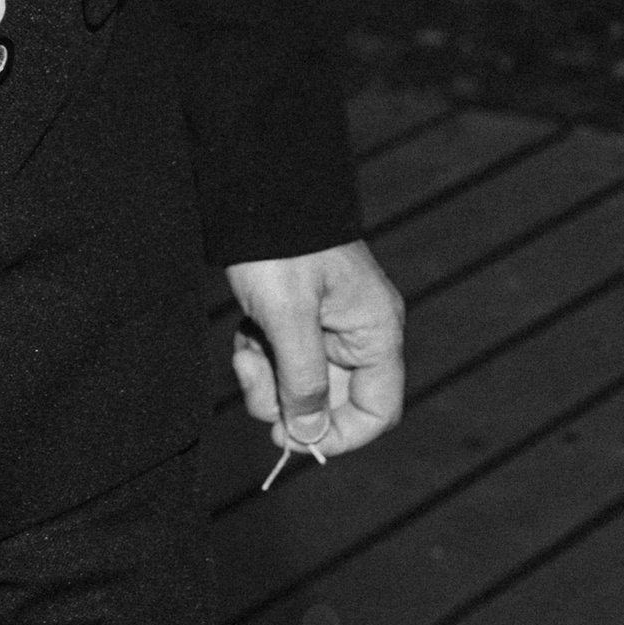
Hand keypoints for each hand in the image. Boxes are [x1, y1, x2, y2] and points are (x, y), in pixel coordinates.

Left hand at [225, 240, 404, 458]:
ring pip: (302, 382)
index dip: (339, 435)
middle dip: (287, 400)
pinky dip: (261, 353)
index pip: (379, 411)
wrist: (255, 186)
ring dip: (268, 377)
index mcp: (376, 331)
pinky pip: (284, 356)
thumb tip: (311, 436)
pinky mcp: (301, 314)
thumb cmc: (279, 246)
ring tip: (246, 345)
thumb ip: (303, 382)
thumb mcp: (288, 318)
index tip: (291, 437)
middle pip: (332, 401)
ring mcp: (329, 323)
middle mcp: (360, 331)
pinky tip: (245, 328)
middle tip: (253, 377)